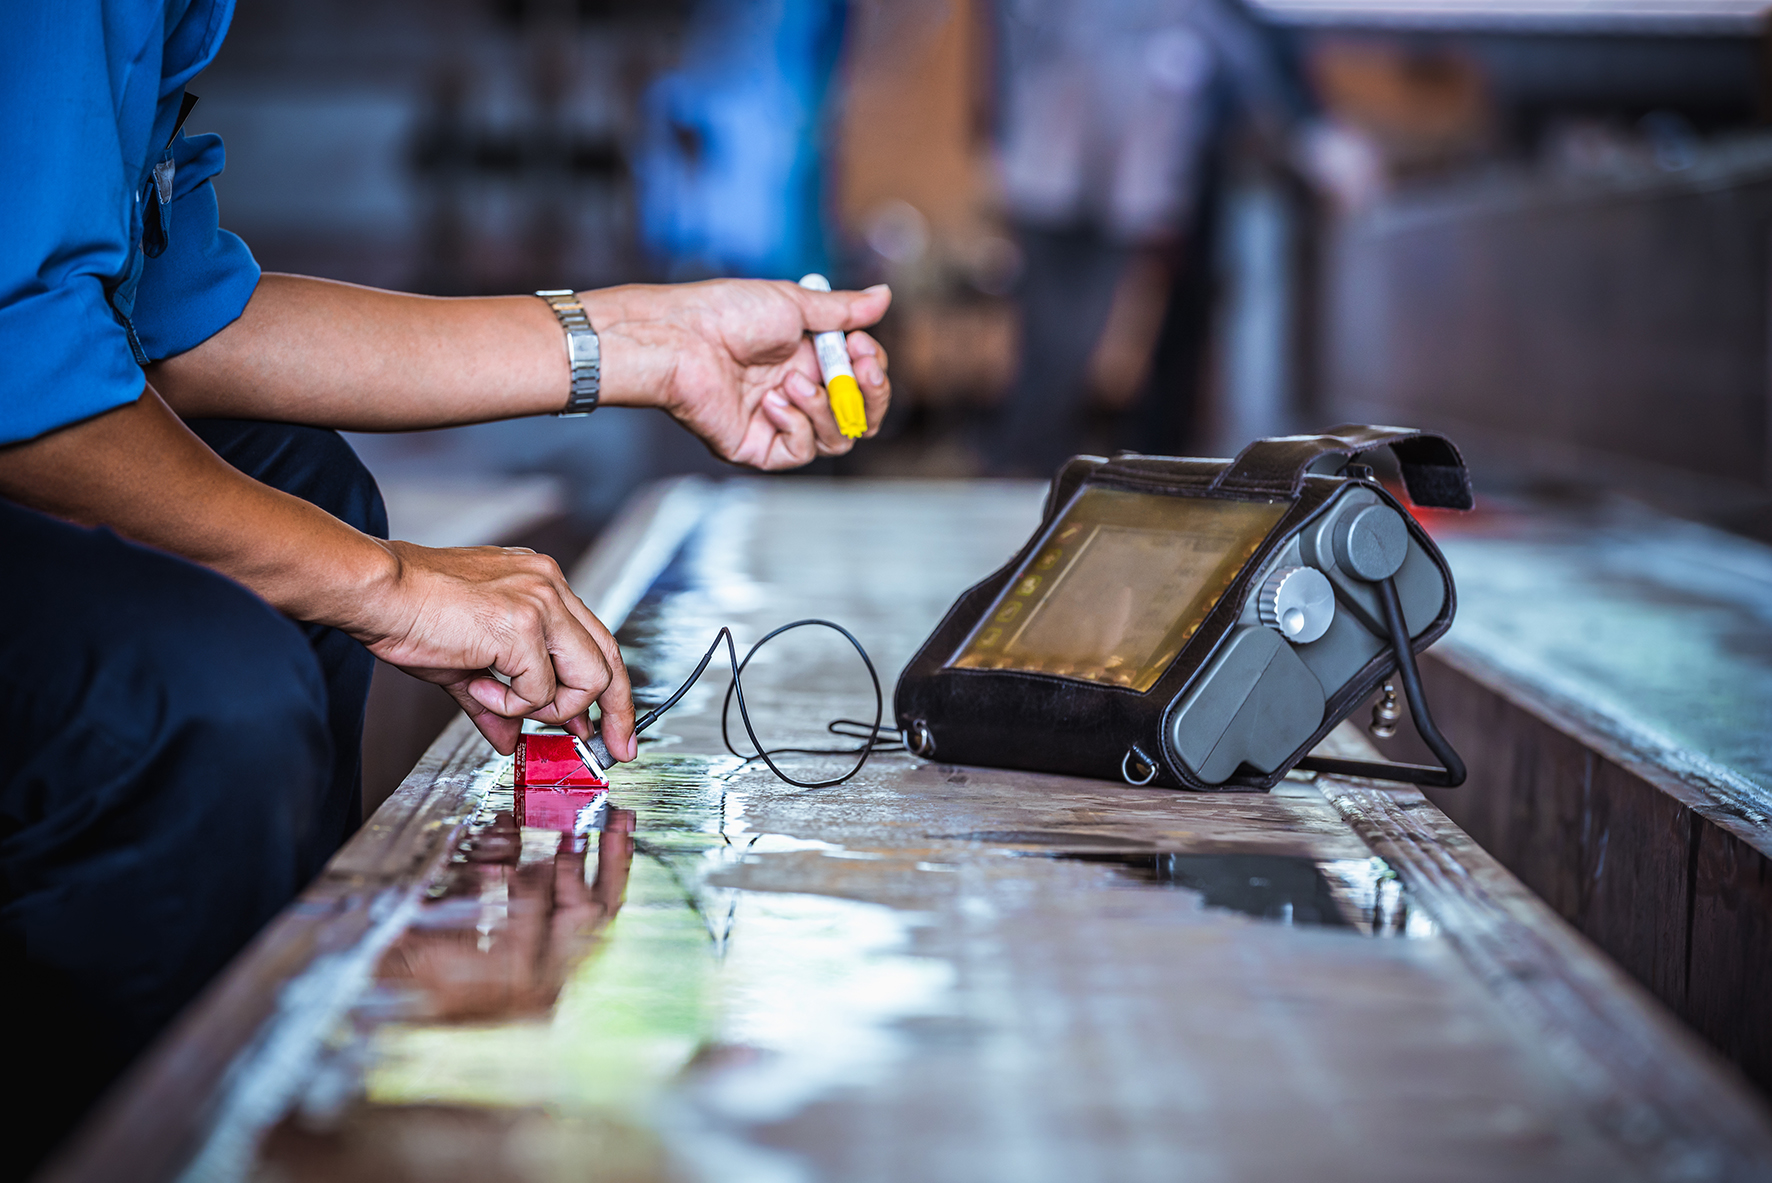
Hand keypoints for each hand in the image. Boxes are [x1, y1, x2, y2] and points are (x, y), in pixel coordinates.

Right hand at [351, 541, 637, 758]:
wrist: (376, 590)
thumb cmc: (410, 614)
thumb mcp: (466, 663)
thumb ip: (498, 701)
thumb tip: (511, 740)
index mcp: (542, 584)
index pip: (597, 641)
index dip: (610, 689)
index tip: (611, 728)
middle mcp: (550, 586)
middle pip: (610, 658)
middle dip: (616, 713)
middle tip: (613, 749)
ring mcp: (541, 602)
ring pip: (589, 678)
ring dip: (550, 708)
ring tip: (502, 702)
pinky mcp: (524, 625)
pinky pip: (540, 690)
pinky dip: (510, 703)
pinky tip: (477, 686)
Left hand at [584, 279, 891, 469]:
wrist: (682, 338)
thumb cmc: (726, 314)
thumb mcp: (795, 304)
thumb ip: (842, 310)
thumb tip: (883, 296)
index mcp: (808, 361)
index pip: (862, 382)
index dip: (872, 370)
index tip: (861, 346)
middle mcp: (798, 394)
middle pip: (860, 417)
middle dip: (869, 395)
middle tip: (857, 368)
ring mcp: (779, 423)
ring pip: (837, 438)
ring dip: (826, 407)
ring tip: (792, 380)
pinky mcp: (759, 448)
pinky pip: (801, 452)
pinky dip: (797, 425)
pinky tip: (772, 401)